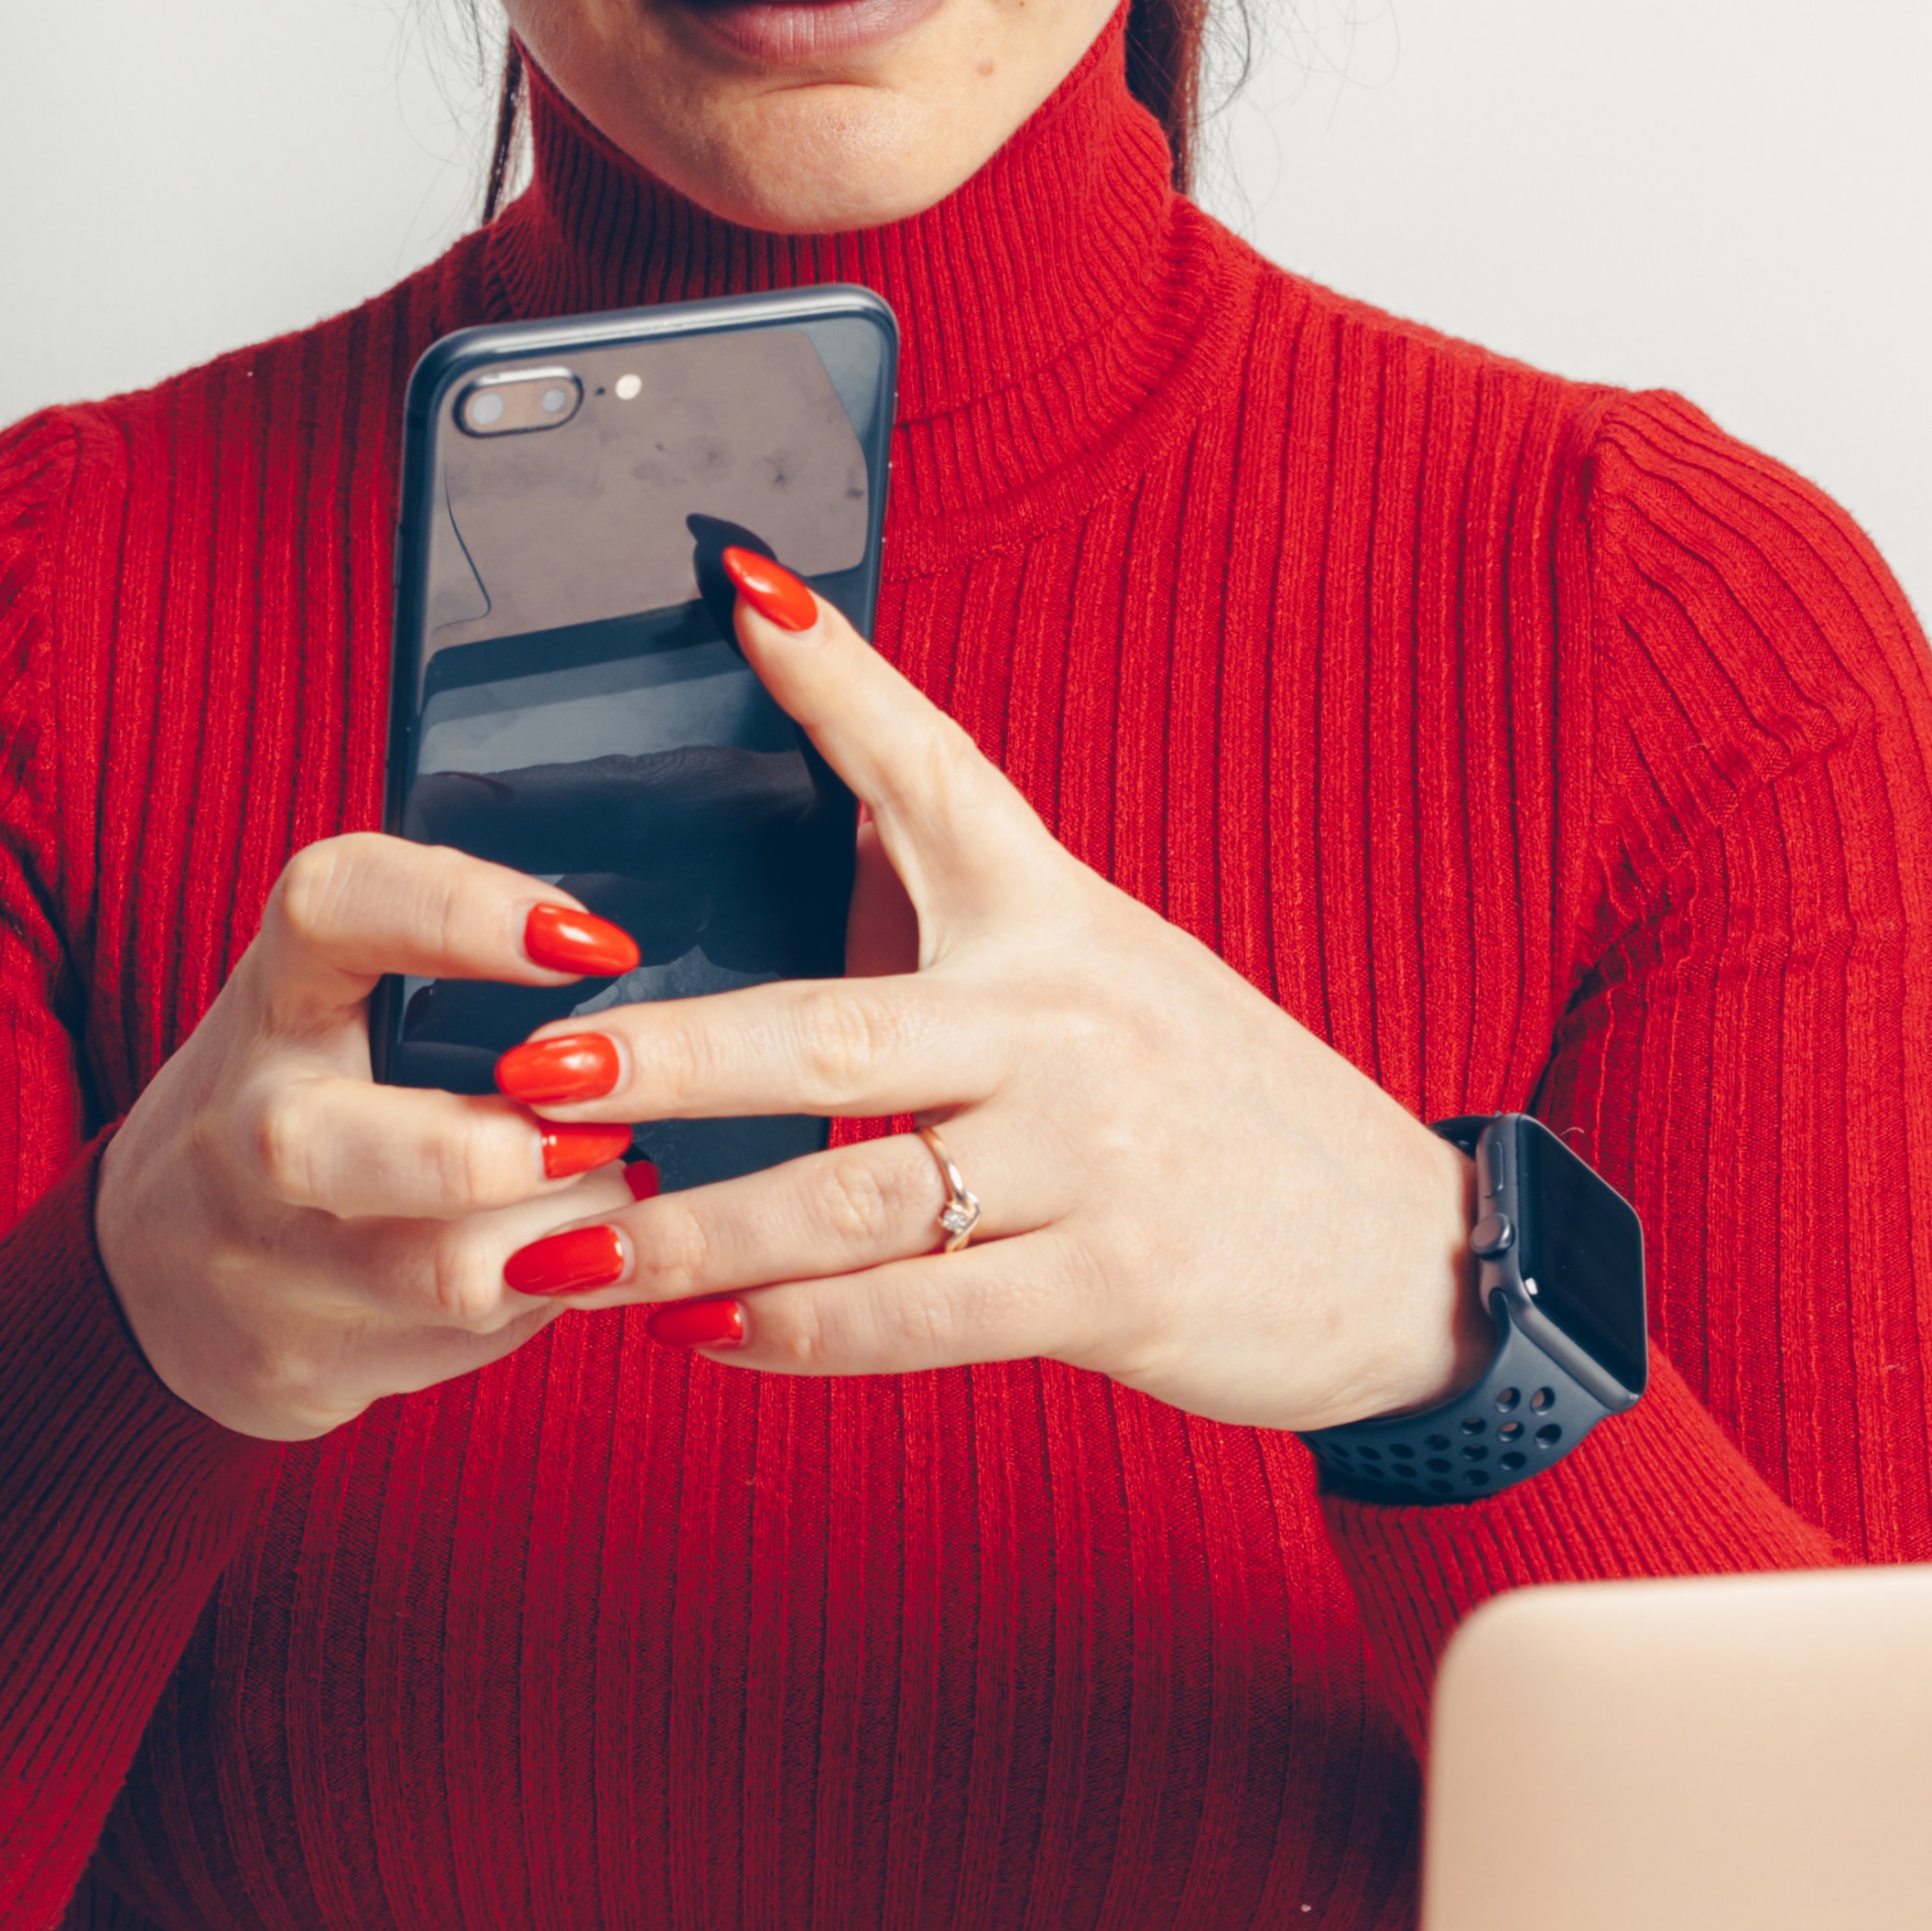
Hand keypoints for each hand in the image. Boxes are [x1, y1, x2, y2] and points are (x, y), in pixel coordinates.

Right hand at [93, 839, 673, 1443]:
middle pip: (361, 1140)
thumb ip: (440, 966)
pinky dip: (541, 1297)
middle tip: (605, 1128)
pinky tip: (558, 1259)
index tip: (594, 943)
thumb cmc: (293, 1101)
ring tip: (607, 1190)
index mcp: (271, 996)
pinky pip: (463, 1341)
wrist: (153, 1273)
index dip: (467, 909)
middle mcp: (247, 1125)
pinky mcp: (300, 1359)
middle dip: (513, 1146)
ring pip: (447, 1268)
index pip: (337, 909)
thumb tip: (617, 956)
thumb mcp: (326, 1005)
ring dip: (568, 1231)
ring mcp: (263, 1258)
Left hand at [494, 558, 1487, 1430]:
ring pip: (849, 1201)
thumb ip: (957, 923)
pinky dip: (794, 1334)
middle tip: (531, 1072)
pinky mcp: (1112, 1284)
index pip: (938, 774)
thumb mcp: (1100, 976)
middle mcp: (1067, 1020)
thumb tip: (813, 831)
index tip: (740, 592)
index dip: (841, 680)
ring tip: (565, 1252)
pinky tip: (699, 1337)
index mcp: (1056, 918)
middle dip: (667, 1058)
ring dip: (691, 1235)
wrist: (1400, 1249)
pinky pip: (916, 1318)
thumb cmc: (1211, 1104)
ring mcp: (1092, 1158)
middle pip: (831, 1033)